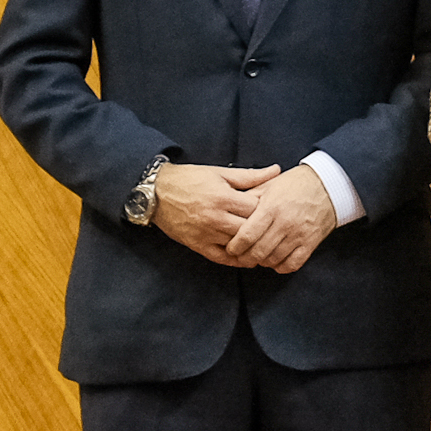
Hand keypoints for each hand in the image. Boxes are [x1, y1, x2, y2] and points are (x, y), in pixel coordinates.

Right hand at [153, 163, 278, 262]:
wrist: (155, 192)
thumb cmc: (188, 179)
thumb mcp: (219, 173)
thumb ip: (250, 176)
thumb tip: (276, 170)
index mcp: (223, 197)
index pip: (256, 208)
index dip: (268, 209)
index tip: (273, 209)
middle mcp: (215, 217)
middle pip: (250, 229)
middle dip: (262, 228)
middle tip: (273, 229)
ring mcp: (205, 233)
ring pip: (238, 245)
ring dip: (252, 245)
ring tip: (265, 244)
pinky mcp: (196, 245)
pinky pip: (221, 258)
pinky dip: (236, 260)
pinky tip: (247, 257)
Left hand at [224, 165, 341, 274]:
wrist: (329, 184)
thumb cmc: (296, 183)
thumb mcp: (269, 185)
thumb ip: (248, 198)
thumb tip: (229, 210)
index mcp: (271, 207)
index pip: (246, 236)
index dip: (234, 247)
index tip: (231, 248)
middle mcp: (285, 223)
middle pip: (258, 252)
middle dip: (245, 258)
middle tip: (241, 256)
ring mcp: (300, 234)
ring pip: (273, 260)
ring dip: (262, 262)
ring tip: (258, 256)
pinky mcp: (311, 242)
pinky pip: (293, 264)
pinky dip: (281, 266)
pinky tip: (275, 260)